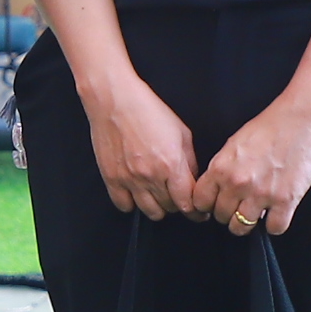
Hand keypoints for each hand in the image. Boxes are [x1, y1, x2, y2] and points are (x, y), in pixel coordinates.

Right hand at [80, 67, 203, 220]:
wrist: (115, 100)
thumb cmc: (149, 111)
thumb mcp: (182, 134)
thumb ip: (189, 162)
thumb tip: (191, 181)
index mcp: (172, 165)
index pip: (189, 203)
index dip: (197, 211)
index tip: (199, 211)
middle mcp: (150, 176)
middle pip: (171, 208)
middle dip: (179, 205)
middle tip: (179, 198)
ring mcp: (128, 179)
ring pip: (150, 211)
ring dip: (159, 207)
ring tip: (160, 197)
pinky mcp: (111, 177)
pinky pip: (124, 205)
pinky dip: (133, 204)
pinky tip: (137, 194)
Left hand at [189, 94, 310, 237]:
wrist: (299, 122)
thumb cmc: (267, 129)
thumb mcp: (232, 146)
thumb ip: (221, 169)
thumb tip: (215, 189)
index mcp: (220, 169)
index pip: (200, 202)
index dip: (206, 206)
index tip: (213, 206)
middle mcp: (238, 184)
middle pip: (221, 216)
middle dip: (226, 214)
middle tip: (236, 208)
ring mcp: (262, 194)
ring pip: (242, 226)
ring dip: (246, 223)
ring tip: (253, 214)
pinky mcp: (286, 200)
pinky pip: (275, 228)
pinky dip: (274, 225)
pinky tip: (275, 215)